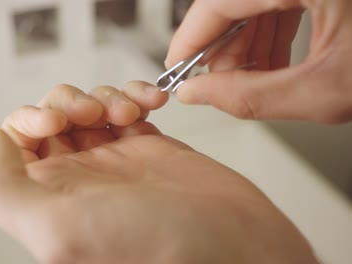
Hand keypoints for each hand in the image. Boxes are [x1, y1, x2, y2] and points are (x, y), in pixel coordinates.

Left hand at [0, 82, 317, 263]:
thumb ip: (3, 191)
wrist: (236, 249)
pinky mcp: (148, 147)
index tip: (58, 123)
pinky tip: (151, 103)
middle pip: (51, 118)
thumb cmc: (161, 250)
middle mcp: (79, 181)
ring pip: (89, 108)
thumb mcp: (62, 230)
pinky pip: (127, 106)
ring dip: (104, 97)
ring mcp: (114, 162)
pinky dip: (135, 94)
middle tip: (92, 113)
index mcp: (49, 200)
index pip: (14, 145)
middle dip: (69, 102)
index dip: (29, 120)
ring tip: (130, 112)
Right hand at [167, 0, 351, 123]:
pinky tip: (272, 60)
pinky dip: (267, 32)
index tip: (176, 68)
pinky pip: (275, 1)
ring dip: (245, 43)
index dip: (190, 38)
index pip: (219, 1)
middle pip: (232, 2)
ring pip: (251, 3)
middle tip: (221, 83)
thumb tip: (199, 94)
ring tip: (252, 77)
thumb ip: (254, 97)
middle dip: (221, 47)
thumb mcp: (326, 90)